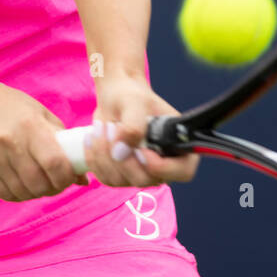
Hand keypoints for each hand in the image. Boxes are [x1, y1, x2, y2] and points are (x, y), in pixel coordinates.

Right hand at [0, 82, 88, 201]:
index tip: (70, 176)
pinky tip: (23, 184)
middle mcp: (8, 141)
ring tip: (40, 182)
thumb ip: (63, 143)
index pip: (54, 163)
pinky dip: (19, 194)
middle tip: (57, 182)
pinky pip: (5, 194)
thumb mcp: (40, 114)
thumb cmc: (12, 107)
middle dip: (54, 188)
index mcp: (29, 125)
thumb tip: (84, 178)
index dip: (67, 176)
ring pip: (23, 192)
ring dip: (37, 192)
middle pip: (39, 183)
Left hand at [83, 74, 199, 187]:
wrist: (114, 98)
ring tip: (101, 126)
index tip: (141, 150)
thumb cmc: (131, 96)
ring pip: (121, 180)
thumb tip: (121, 153)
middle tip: (112, 127)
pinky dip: (95, 158)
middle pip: (145, 180)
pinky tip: (93, 137)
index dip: (163, 168)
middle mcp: (163, 164)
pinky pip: (106, 177)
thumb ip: (133, 126)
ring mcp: (141, 172)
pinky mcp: (121, 175)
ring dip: (104, 153)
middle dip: (122, 156)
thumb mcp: (134, 103)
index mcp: (179, 145)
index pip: (183, 171)